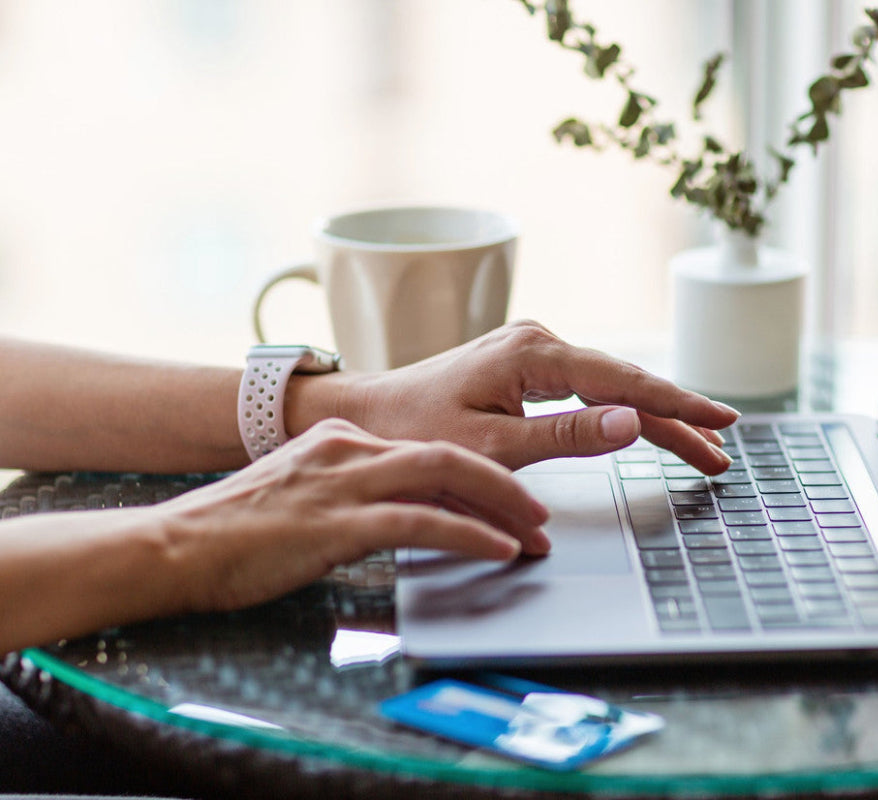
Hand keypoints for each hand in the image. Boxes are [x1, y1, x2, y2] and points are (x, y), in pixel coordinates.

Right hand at [154, 419, 549, 613]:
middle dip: (504, 482)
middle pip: (449, 452)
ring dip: (501, 504)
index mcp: (343, 438)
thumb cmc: (234, 532)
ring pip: (444, 475)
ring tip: (534, 532)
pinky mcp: (336, 520)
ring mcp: (343, 480)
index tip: (509, 500)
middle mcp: (350, 448)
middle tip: (540, 513)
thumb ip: (350, 492)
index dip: (478, 474)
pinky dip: (468, 533)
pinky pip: (420, 520)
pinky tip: (497, 549)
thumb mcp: (303, 494)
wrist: (173, 546)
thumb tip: (401, 513)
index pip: (428, 448)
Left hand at [300, 320, 739, 472]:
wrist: (373, 416)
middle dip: (678, 419)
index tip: (721, 420)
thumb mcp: (493, 446)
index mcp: (533, 354)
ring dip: (657, 418)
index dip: (678, 404)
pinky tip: (653, 424)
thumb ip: (566, 436)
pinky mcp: (530, 365)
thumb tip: (634, 421)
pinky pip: (590, 388)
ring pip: (613, 386)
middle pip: (627, 383)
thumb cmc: (419, 434)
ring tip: (703, 448)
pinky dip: (624, 411)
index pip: (624, 381)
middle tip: (722, 452)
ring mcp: (535, 350)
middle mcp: (539, 341)